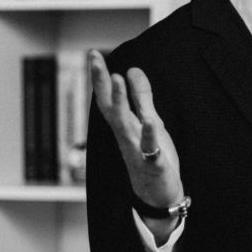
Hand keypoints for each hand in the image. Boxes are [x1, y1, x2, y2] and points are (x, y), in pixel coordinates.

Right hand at [88, 49, 183, 209]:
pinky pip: (150, 150)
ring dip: (121, 103)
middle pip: (111, 107)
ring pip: (126, 125)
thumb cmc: (152, 158)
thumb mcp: (149, 122)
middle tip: (94, 59)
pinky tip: (149, 122)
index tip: (93, 54)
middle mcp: (126, 137)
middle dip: (103, 83)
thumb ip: (141, 98)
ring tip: (118, 79)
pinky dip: (148, 137)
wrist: (158, 197)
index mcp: (125, 126)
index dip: (101, 77)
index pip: (108, 98)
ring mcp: (137, 151)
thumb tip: (132, 70)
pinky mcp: (154, 164)